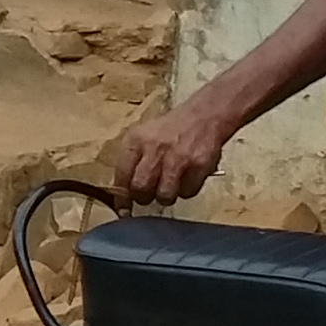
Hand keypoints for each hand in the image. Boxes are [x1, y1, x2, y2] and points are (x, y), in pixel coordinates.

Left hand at [109, 102, 232, 206]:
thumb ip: (132, 161)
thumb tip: (121, 193)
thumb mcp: (144, 137)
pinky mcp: (199, 166)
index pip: (122, 175)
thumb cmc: (170, 130)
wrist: (204, 116)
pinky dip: (186, 191)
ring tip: (169, 186)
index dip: (121, 197)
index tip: (123, 210)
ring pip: (165, 195)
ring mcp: (178, 158)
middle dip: (143, 198)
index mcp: (136, 141)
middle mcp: (155, 149)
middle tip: (149, 195)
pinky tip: (187, 178)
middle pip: (141, 188)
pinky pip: (188, 192)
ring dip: (166, 197)